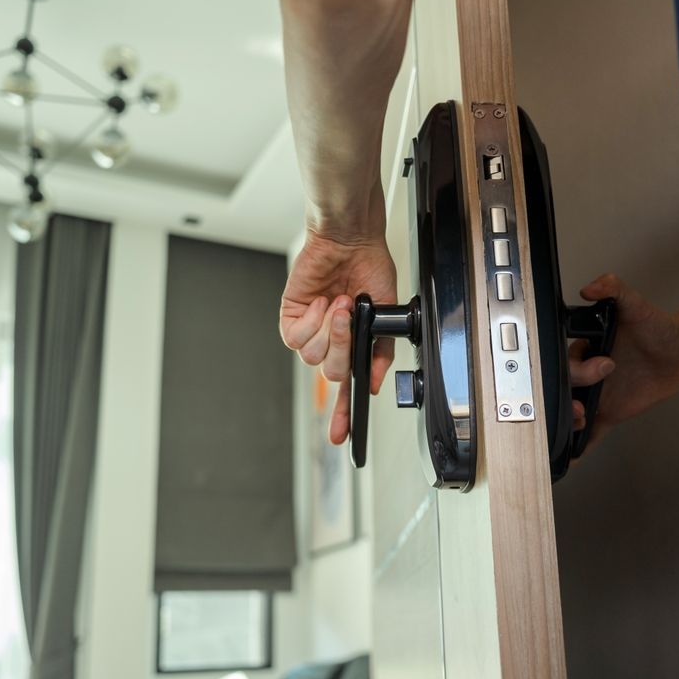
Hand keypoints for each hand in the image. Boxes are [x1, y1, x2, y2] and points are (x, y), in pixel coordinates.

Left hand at [280, 229, 396, 443]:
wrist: (351, 240)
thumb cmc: (369, 267)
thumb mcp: (386, 313)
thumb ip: (381, 350)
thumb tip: (374, 380)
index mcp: (354, 344)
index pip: (346, 389)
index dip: (344, 415)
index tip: (342, 438)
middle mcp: (332, 341)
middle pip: (333, 373)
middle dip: (344, 347)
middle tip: (353, 319)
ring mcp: (311, 330)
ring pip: (314, 357)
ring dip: (331, 330)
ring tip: (340, 304)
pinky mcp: (292, 317)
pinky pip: (297, 338)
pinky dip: (313, 321)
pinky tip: (322, 303)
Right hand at [569, 273, 678, 447]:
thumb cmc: (659, 328)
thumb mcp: (637, 305)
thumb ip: (615, 289)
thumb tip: (592, 287)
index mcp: (588, 347)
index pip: (569, 360)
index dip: (575, 369)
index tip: (599, 368)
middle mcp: (589, 372)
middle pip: (566, 389)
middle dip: (569, 398)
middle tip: (585, 403)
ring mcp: (598, 394)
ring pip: (573, 411)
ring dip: (570, 421)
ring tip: (580, 422)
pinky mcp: (610, 412)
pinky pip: (590, 430)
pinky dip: (580, 444)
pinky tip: (573, 457)